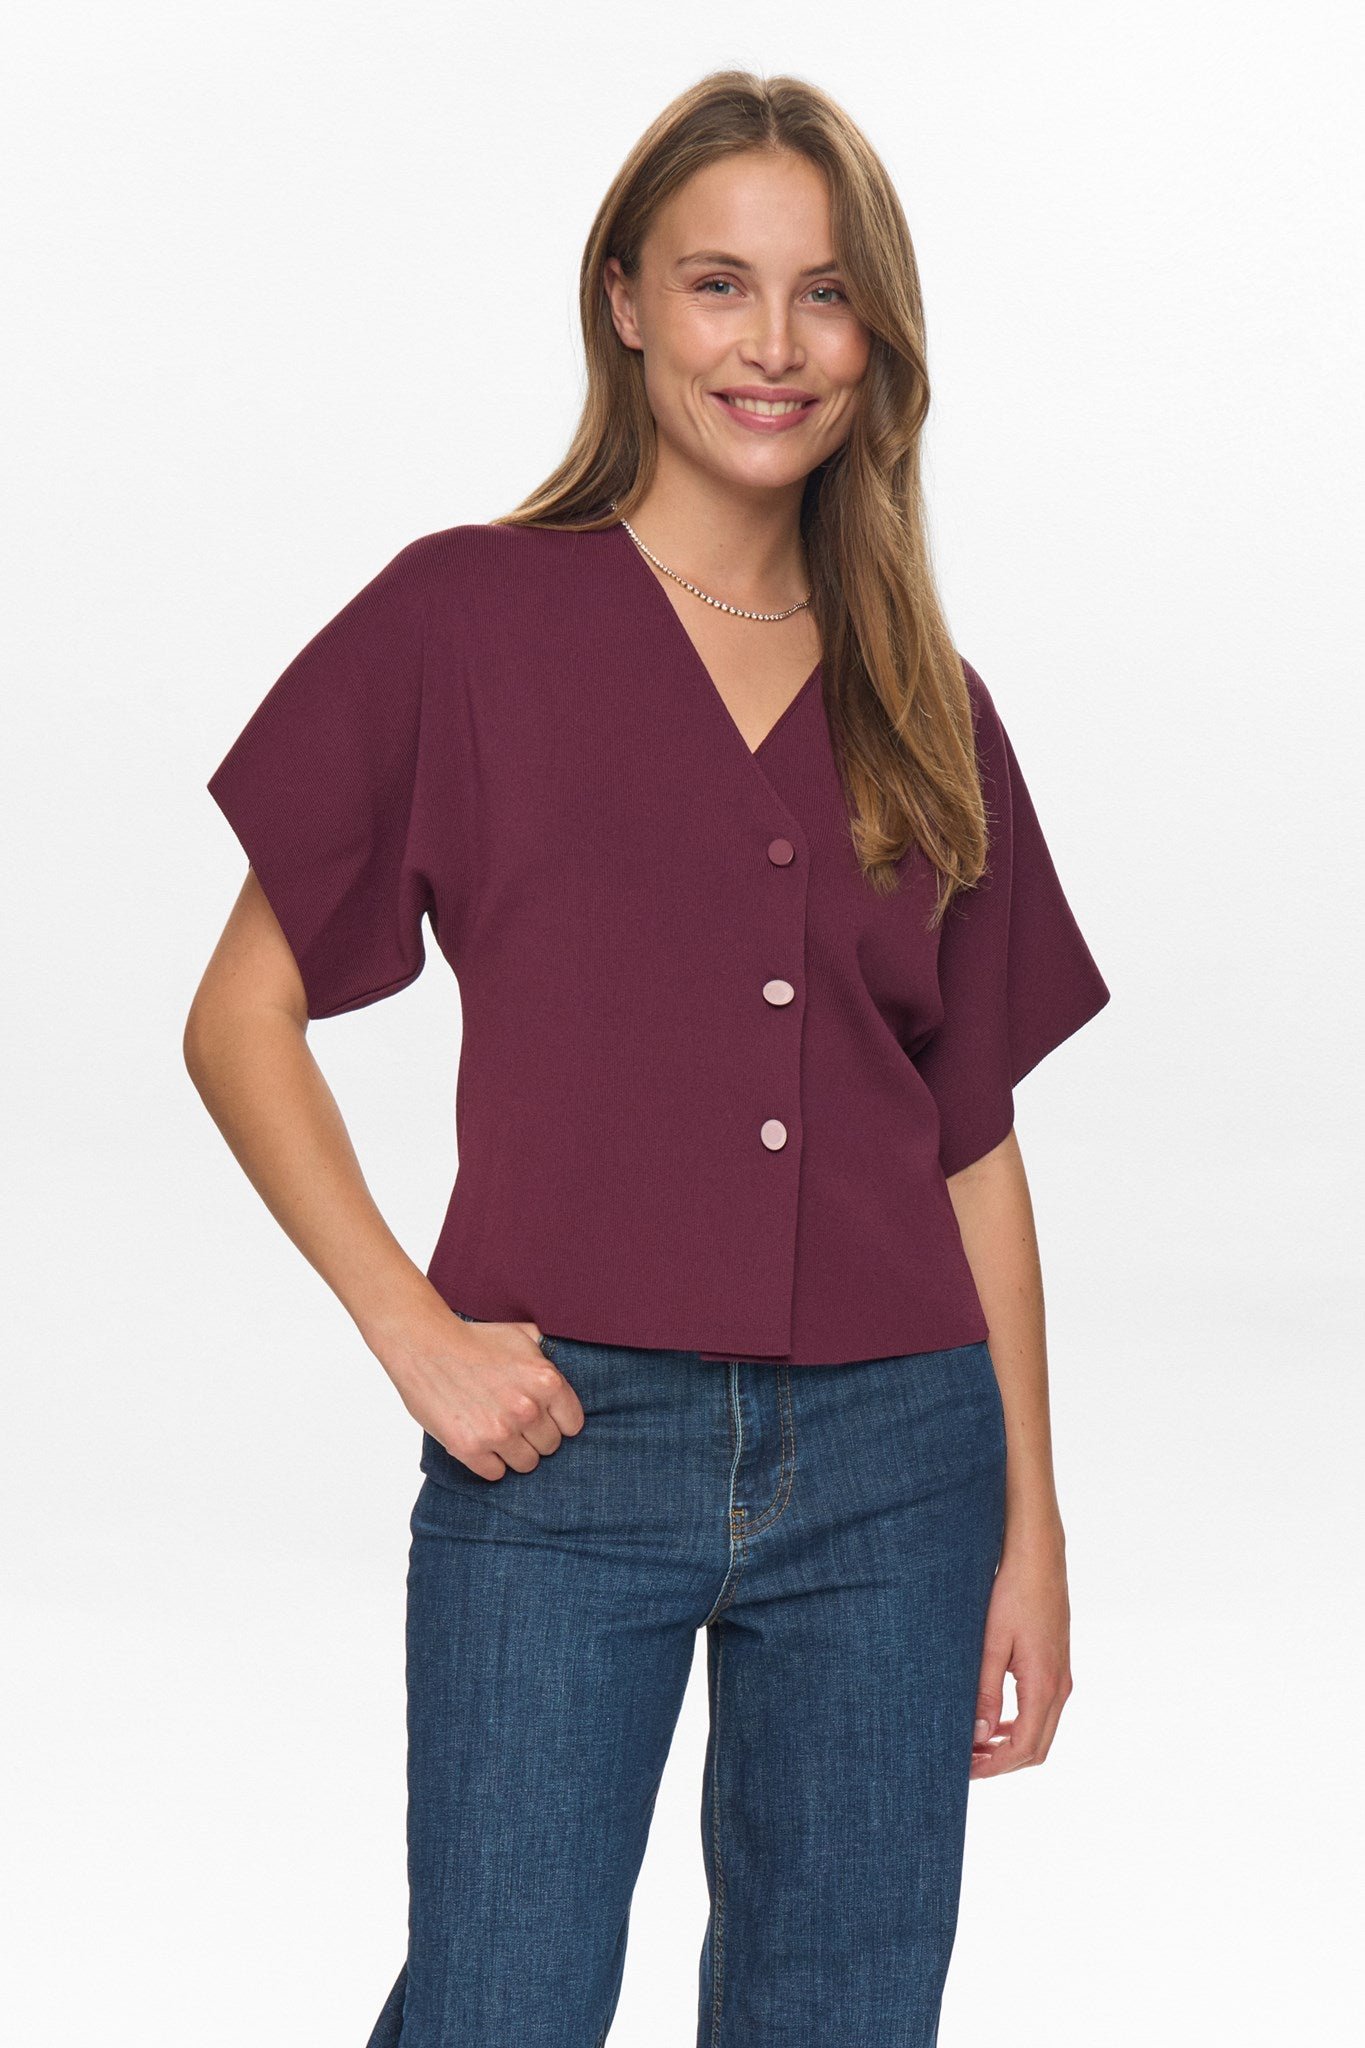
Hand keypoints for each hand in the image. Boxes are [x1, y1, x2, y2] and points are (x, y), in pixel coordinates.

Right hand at [376, 1304, 585, 1481]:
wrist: (424, 1345)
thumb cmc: (474, 1339)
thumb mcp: (523, 1336)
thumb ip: (550, 1356)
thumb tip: (572, 1363)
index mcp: (546, 1381)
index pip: (573, 1425)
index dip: (556, 1421)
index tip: (542, 1416)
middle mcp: (527, 1409)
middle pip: (550, 1446)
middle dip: (533, 1436)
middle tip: (512, 1420)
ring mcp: (499, 1431)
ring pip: (526, 1464)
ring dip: (512, 1452)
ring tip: (495, 1430)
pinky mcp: (470, 1448)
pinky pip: (495, 1473)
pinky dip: (487, 1462)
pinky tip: (478, 1439)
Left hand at [970, 1526, 1072, 1777]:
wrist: (1038, 1556)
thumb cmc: (1013, 1594)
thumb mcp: (991, 1643)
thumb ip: (984, 1692)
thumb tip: (978, 1736)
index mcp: (1044, 1685)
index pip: (1023, 1747)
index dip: (994, 1766)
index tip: (965, 1771)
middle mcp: (1059, 1687)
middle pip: (1036, 1748)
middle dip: (1001, 1763)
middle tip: (966, 1763)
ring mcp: (1062, 1676)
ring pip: (1041, 1732)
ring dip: (1010, 1745)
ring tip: (974, 1745)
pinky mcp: (1057, 1665)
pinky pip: (1042, 1711)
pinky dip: (1019, 1725)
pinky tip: (994, 1719)